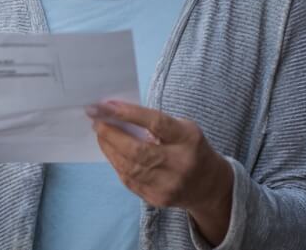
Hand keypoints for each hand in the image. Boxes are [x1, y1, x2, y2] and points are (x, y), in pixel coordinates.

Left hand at [90, 101, 232, 244]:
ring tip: (100, 134)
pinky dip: (116, 163)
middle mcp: (180, 164)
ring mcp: (168, 185)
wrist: (209, 185)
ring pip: (129, 167)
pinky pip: (129, 180)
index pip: (156, 124)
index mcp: (188, 139)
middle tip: (96, 121)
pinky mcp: (157, 198)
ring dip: (109, 148)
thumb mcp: (183, 128)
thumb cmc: (190, 148)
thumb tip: (116, 115)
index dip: (129, 113)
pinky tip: (111, 151)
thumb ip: (154, 122)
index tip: (106, 106)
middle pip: (138, 150)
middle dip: (111, 134)